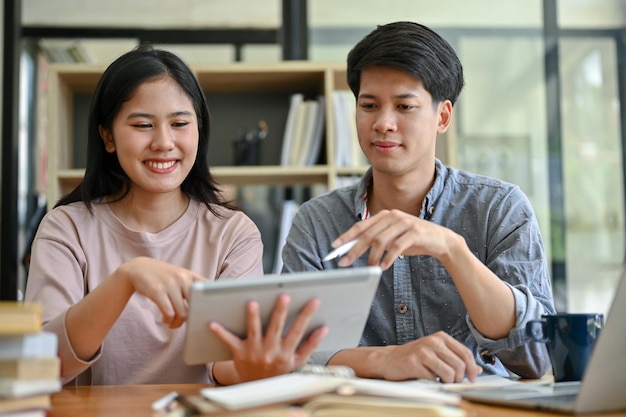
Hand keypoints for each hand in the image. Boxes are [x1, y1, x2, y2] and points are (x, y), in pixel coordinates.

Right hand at [117, 257, 206, 328]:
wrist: (138, 268)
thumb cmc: (163, 277)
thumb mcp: (179, 276)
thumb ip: (191, 287)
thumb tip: (204, 307)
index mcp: (190, 275)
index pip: (208, 287)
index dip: (212, 301)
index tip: (211, 312)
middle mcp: (182, 278)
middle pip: (196, 305)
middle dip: (193, 318)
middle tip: (188, 323)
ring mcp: (170, 284)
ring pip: (182, 312)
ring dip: (178, 323)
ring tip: (174, 324)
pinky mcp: (157, 291)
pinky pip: (169, 313)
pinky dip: (169, 320)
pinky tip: (166, 320)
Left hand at [209, 294, 327, 382]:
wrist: (258, 388)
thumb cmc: (279, 371)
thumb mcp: (298, 361)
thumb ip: (310, 345)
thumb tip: (323, 329)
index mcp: (286, 352)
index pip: (298, 331)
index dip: (306, 316)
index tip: (314, 301)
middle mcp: (270, 352)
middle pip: (276, 328)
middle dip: (280, 312)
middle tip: (284, 296)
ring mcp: (254, 352)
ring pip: (254, 332)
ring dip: (253, 317)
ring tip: (252, 303)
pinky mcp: (239, 353)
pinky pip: (229, 341)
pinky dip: (220, 332)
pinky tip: (212, 322)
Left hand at [332, 209, 454, 269]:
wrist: (441, 240)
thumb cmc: (413, 240)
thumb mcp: (392, 238)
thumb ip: (376, 240)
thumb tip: (352, 250)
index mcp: (385, 215)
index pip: (361, 226)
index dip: (346, 236)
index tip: (334, 247)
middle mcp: (393, 216)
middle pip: (368, 234)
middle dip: (354, 249)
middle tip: (345, 263)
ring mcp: (404, 223)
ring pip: (381, 240)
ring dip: (372, 257)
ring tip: (369, 269)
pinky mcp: (415, 232)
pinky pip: (397, 246)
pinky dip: (388, 258)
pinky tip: (383, 267)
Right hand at [378, 331, 481, 382]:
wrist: (389, 359)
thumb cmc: (414, 357)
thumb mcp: (437, 353)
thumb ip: (456, 359)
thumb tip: (477, 369)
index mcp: (441, 337)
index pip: (465, 353)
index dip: (472, 368)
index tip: (472, 379)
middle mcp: (433, 341)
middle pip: (460, 365)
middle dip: (459, 378)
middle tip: (452, 382)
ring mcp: (423, 351)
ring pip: (449, 373)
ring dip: (447, 382)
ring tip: (440, 381)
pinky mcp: (414, 363)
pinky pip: (433, 379)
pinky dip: (433, 383)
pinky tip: (427, 379)